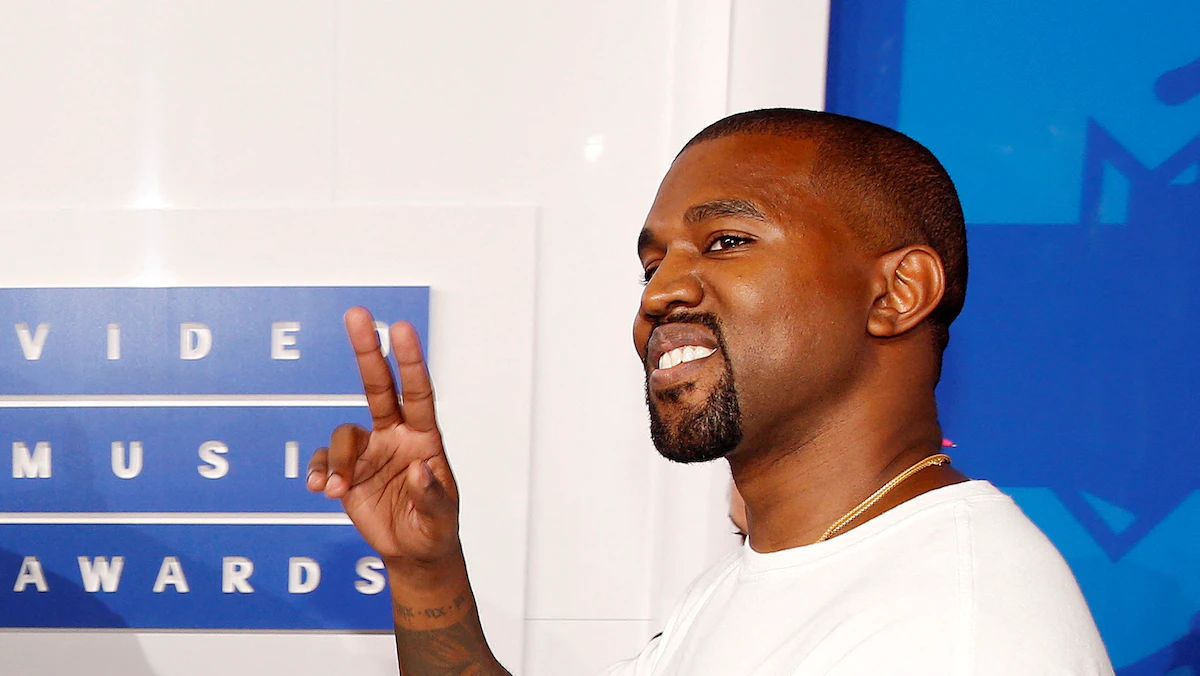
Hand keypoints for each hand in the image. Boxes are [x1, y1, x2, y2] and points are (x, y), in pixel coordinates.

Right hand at [307, 307, 459, 566]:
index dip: (410, 361)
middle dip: (368, 350)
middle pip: (378, 386)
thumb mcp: (440, 517)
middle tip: (357, 314)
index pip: (417, 392)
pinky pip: (325, 461)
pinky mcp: (348, 471)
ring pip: (344, 434)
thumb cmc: (434, 527)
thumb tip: (419, 469)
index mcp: (424, 437)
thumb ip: (431, 494)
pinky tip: (323, 490)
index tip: (400, 328)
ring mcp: (369, 451)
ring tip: (337, 490)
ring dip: (338, 460)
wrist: (413, 552)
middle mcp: (395, 435)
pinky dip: (320, 471)